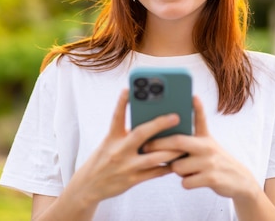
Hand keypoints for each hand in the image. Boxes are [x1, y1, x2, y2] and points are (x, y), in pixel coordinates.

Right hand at [65, 89, 184, 205]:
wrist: (89, 186)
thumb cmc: (103, 159)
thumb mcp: (109, 143)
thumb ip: (125, 134)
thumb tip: (149, 123)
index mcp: (111, 138)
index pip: (117, 117)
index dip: (122, 102)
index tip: (129, 89)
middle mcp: (118, 150)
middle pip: (140, 134)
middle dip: (159, 124)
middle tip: (176, 116)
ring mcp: (126, 166)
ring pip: (154, 157)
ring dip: (171, 150)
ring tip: (184, 142)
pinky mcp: (132, 180)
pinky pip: (155, 173)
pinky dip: (167, 166)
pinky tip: (177, 161)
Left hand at [143, 96, 260, 200]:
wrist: (238, 180)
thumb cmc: (215, 160)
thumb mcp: (208, 144)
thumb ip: (193, 136)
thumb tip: (174, 129)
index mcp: (205, 137)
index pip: (200, 119)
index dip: (197, 107)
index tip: (192, 95)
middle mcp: (208, 147)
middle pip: (178, 142)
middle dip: (159, 144)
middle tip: (146, 147)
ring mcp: (210, 162)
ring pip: (178, 166)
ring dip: (177, 170)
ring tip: (186, 169)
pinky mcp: (212, 178)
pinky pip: (186, 182)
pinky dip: (186, 182)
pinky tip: (193, 180)